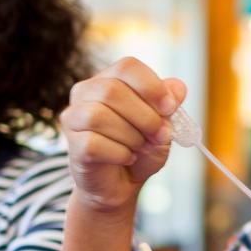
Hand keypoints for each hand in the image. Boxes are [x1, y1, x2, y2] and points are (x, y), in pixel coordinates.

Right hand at [59, 58, 185, 212]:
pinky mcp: (72, 145)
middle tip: (160, 135)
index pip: (127, 67)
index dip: (151, 86)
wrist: (123, 184)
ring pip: (98, 116)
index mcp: (109, 79)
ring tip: (141, 147)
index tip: (170, 108)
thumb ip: (169, 105)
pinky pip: (93, 143)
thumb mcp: (163, 125)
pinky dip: (118, 153)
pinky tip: (127, 157)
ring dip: (131, 135)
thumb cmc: (140, 148)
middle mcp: (85, 93)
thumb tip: (178, 87)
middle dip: (144, 116)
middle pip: (112, 90)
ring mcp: (73, 118)